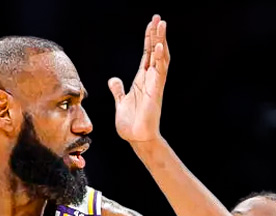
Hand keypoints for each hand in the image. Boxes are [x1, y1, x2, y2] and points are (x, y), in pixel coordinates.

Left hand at [109, 15, 169, 143]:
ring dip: (160, 41)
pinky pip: (159, 72)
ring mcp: (155, 85)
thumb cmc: (131, 123)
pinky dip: (159, 59)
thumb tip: (113, 79)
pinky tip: (159, 46)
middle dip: (157, 34)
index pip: (147, 54)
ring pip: (160, 58)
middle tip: (158, 17)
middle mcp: (150, 79)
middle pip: (155, 52)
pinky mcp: (156, 92)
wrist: (136, 138)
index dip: (149, 39)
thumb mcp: (121, 102)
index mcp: (142, 80)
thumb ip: (118, 90)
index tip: (151, 24)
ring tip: (161, 25)